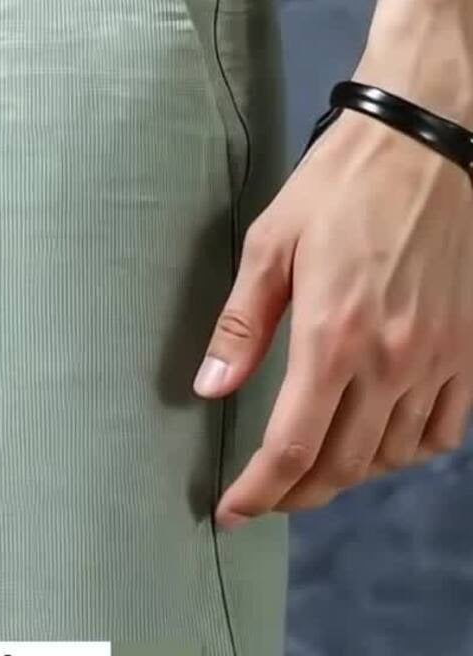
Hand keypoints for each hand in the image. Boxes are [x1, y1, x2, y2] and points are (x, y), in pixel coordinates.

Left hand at [195, 107, 472, 528]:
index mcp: (332, 337)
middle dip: (297, 494)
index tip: (233, 511)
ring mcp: (438, 360)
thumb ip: (240, 325)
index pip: (292, 447)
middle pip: (342, 466)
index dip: (260, 491)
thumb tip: (208, 391)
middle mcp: (390, 361)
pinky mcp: (468, 350)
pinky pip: (444, 431)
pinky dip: (407, 452)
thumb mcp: (270, 245)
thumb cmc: (339, 187)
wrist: (430, 143)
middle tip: (266, 498)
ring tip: (314, 471)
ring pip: (392, 456)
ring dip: (348, 477)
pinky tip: (380, 442)